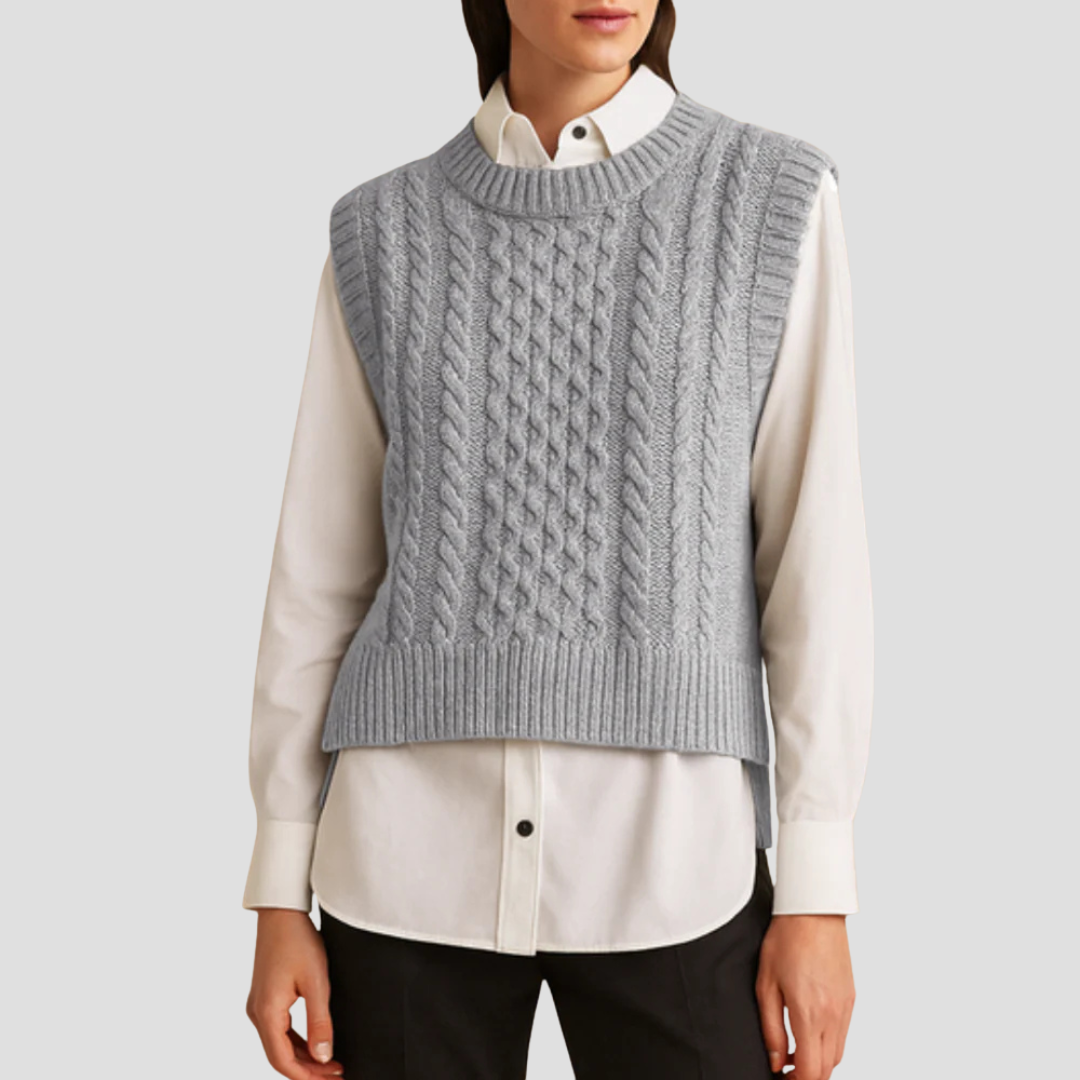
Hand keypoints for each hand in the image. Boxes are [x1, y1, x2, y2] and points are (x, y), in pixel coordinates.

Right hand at [246, 909, 344, 1078]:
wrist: (281, 913)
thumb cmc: (298, 941)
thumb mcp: (317, 982)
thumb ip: (320, 1022)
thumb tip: (323, 1057)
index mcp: (267, 1012)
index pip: (283, 1061)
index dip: (306, 1077)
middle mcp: (258, 1013)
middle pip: (280, 1056)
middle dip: (308, 1070)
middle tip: (336, 1074)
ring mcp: (259, 1005)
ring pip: (279, 1044)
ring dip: (303, 1056)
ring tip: (330, 1063)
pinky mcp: (265, 997)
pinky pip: (279, 1029)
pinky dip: (296, 1041)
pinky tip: (315, 1043)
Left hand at [755, 914, 854, 1078]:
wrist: (814, 910)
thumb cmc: (785, 940)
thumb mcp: (766, 984)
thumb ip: (770, 1028)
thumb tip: (776, 1061)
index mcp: (810, 1014)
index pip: (811, 1072)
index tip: (780, 1078)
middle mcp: (833, 1015)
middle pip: (827, 1069)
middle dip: (807, 1077)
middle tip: (785, 1070)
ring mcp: (845, 1007)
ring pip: (837, 1054)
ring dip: (819, 1062)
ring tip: (794, 1053)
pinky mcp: (850, 998)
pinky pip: (843, 1034)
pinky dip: (828, 1043)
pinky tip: (809, 1032)